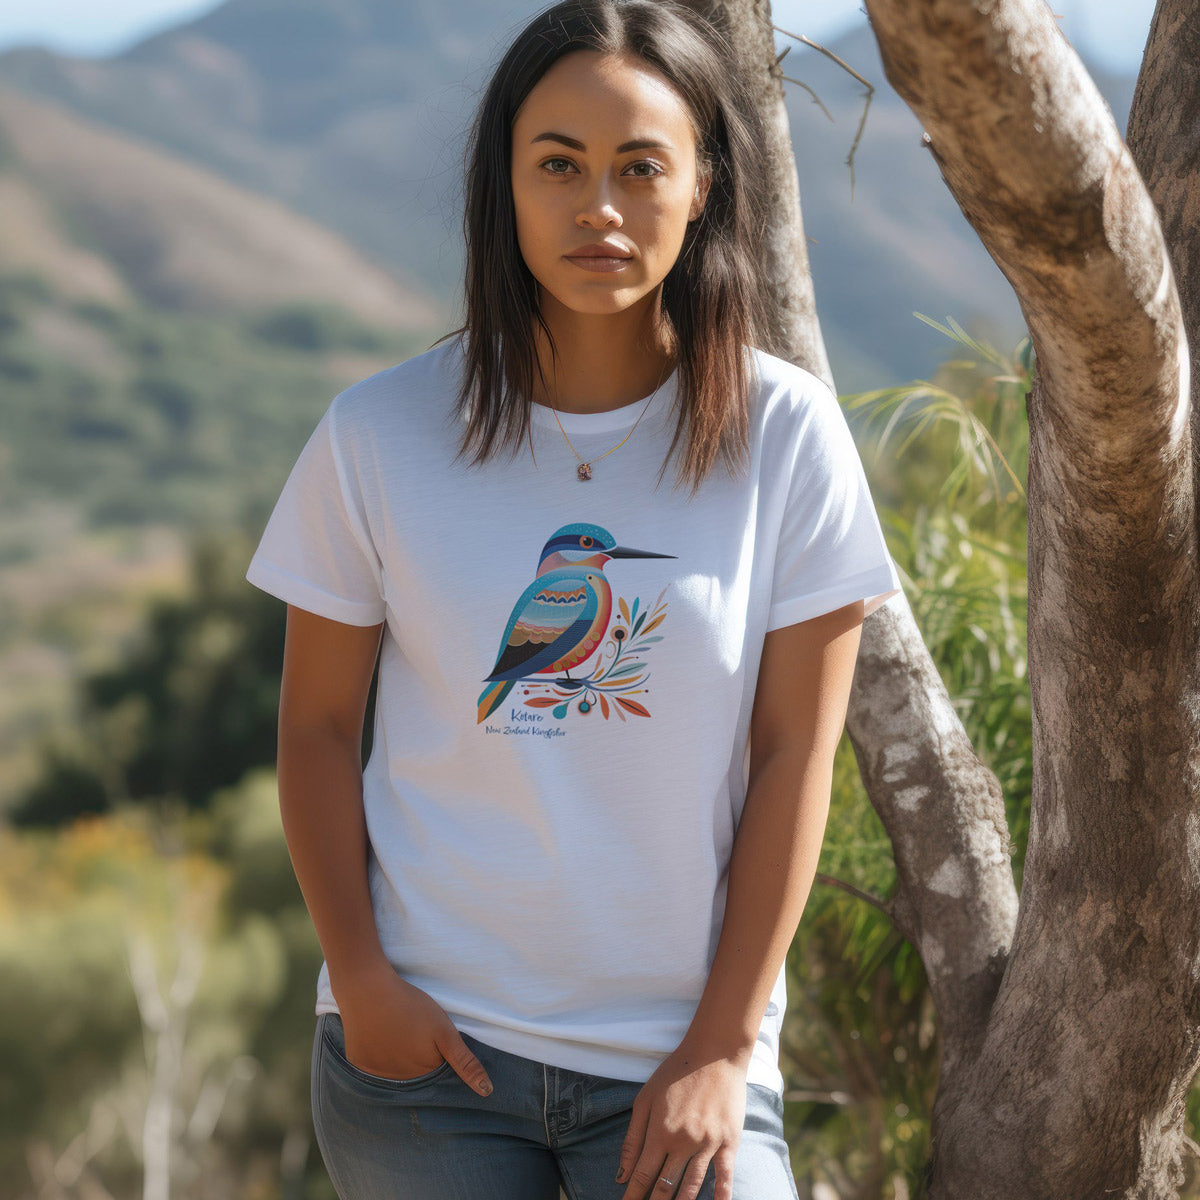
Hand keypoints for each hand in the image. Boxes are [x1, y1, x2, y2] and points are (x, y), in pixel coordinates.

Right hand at [333, 961, 493, 1095]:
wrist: (367, 988)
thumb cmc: (410, 1006)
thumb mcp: (444, 1030)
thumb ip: (464, 1062)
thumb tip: (487, 1092)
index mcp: (422, 1073)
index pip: (438, 1074)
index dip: (439, 1055)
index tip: (434, 1039)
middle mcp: (397, 1081)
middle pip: (416, 1074)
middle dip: (420, 1059)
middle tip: (414, 1031)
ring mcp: (375, 1074)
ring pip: (395, 1071)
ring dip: (400, 1057)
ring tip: (399, 1030)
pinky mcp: (358, 1063)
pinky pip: (374, 1064)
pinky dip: (380, 1053)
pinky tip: (382, 1034)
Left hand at [616, 1040, 747, 1199]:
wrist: (714, 1053)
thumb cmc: (675, 1073)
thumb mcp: (645, 1098)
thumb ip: (632, 1138)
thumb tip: (621, 1175)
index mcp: (660, 1132)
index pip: (642, 1176)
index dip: (633, 1196)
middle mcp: (683, 1143)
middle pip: (665, 1187)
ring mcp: (708, 1143)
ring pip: (692, 1186)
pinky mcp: (729, 1141)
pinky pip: (725, 1174)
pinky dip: (721, 1195)